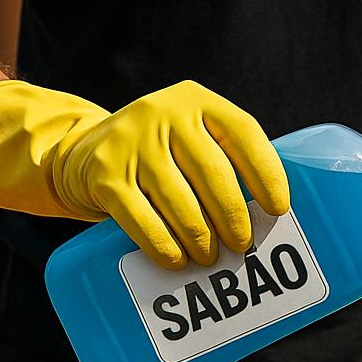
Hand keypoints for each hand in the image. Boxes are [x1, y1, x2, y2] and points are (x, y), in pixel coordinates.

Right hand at [0, 79, 289, 268]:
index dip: (267, 174)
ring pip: (178, 200)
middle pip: (212, 172)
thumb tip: (269, 218)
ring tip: (211, 257)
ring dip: (200, 237)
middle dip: (232, 216)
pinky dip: (164, 245)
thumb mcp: (192, 138)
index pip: (243, 133)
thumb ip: (226, 160)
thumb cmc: (161, 155)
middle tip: (243, 244)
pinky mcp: (104, 175)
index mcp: (197, 101)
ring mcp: (130, 142)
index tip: (278, 209)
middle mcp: (163, 113)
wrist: (82, 152)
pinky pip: (141, 219)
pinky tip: (177, 260)